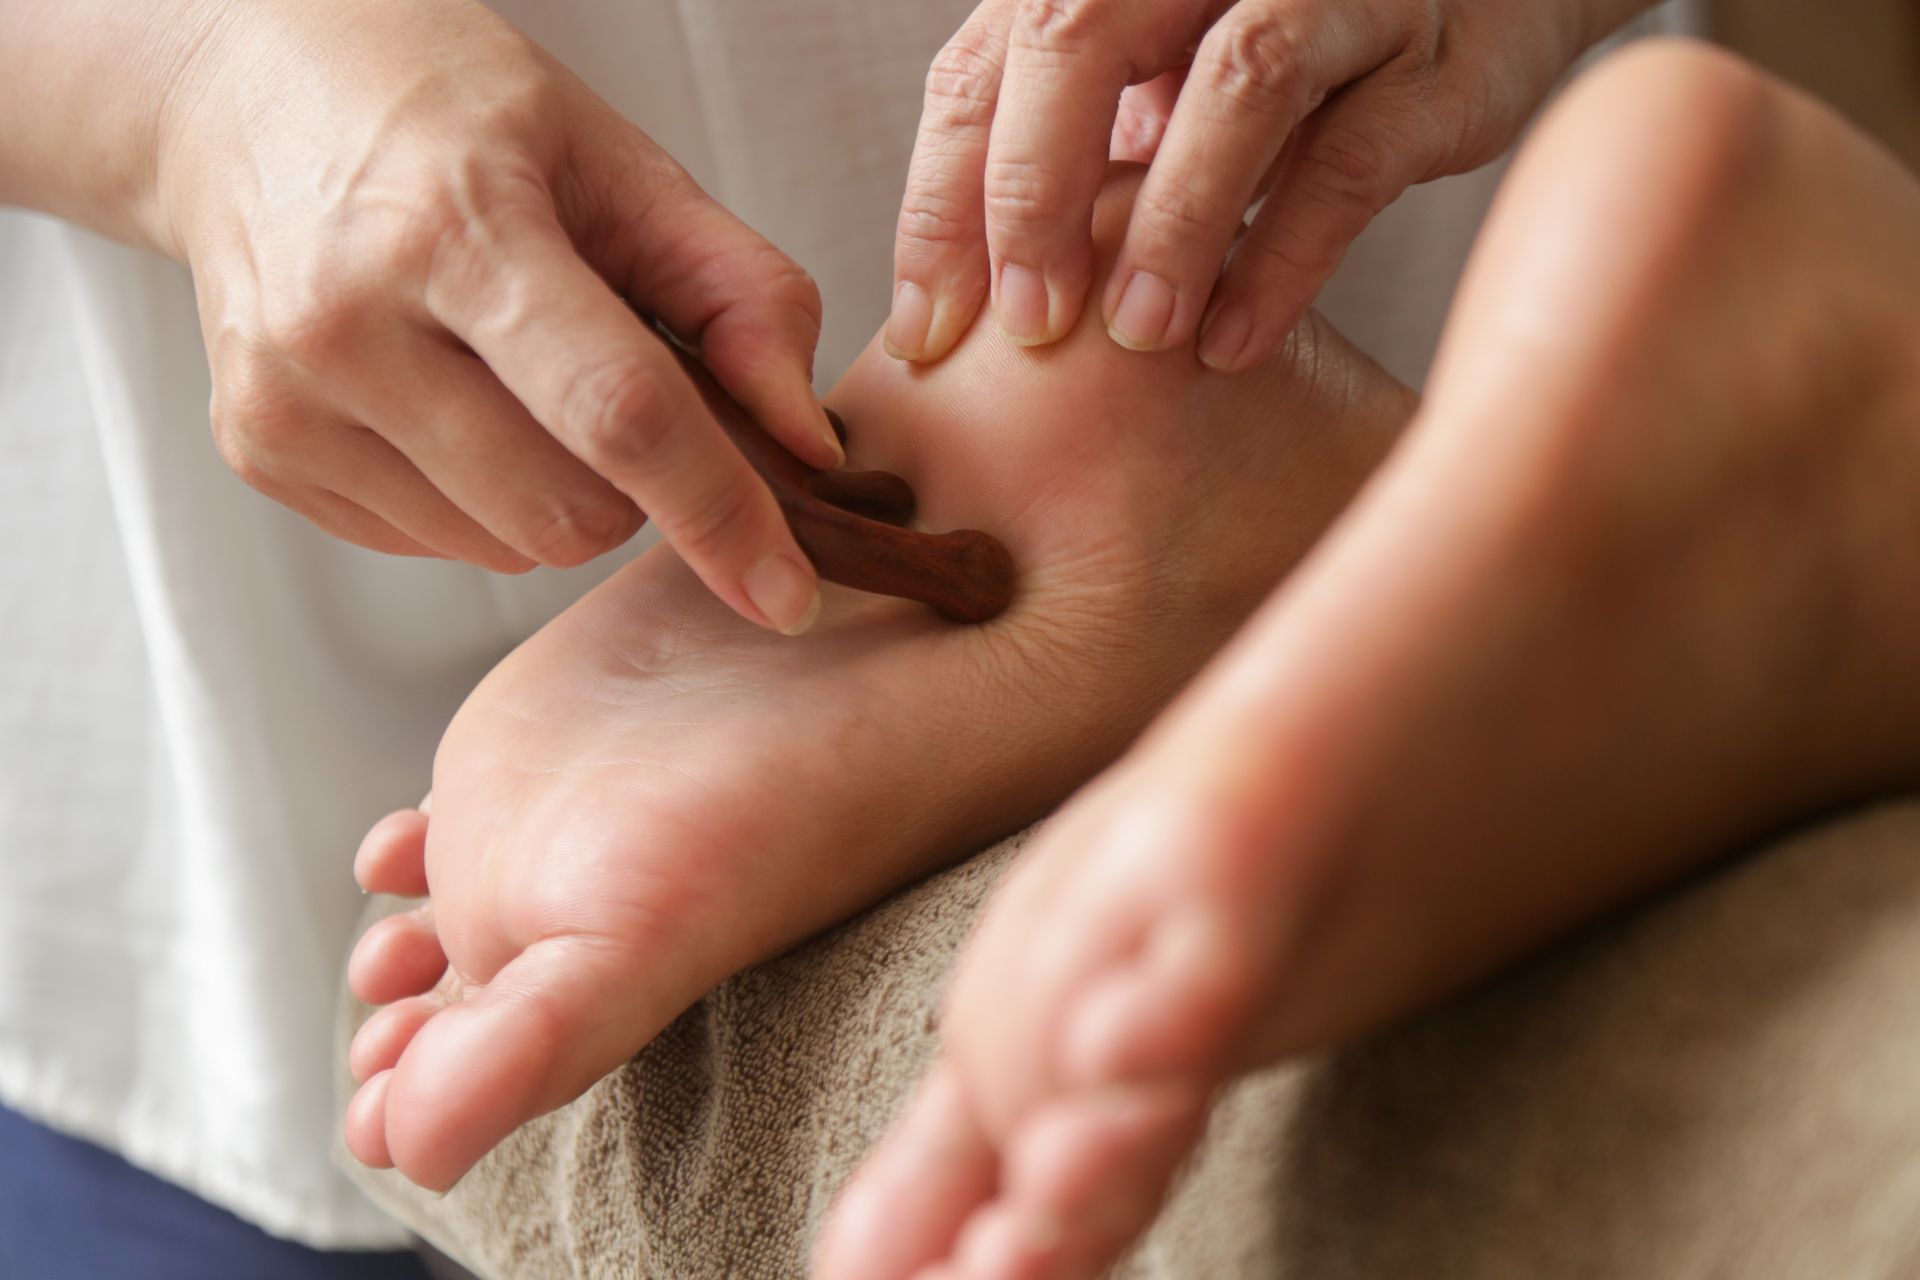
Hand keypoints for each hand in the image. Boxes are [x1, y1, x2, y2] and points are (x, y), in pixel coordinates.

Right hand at [158, 0, 839, 630]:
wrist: (254, 92)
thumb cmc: (455, 118)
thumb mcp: (621, 162)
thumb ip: (742, 295)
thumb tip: (809, 444)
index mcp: (458, 229)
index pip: (618, 413)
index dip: (719, 512)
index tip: (788, 593)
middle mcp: (349, 324)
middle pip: (566, 510)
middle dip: (635, 485)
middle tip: (615, 382)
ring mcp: (288, 400)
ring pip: (507, 547)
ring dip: (557, 494)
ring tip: (517, 374)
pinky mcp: (258, 452)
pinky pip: (437, 544)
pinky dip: (481, 498)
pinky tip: (450, 396)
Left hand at [886, 0, 1648, 370]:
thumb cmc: (1300, 44)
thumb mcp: (1165, 67)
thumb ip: (1074, 131)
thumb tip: (965, 277)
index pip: (987, 62)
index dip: (944, 197)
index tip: (924, 328)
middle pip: (1081, 34)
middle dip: (1034, 193)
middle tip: (1025, 328)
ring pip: (1235, 83)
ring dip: (1172, 225)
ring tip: (1137, 341)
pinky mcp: (1440, 64)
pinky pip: (1351, 161)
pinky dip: (1282, 260)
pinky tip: (1232, 345)